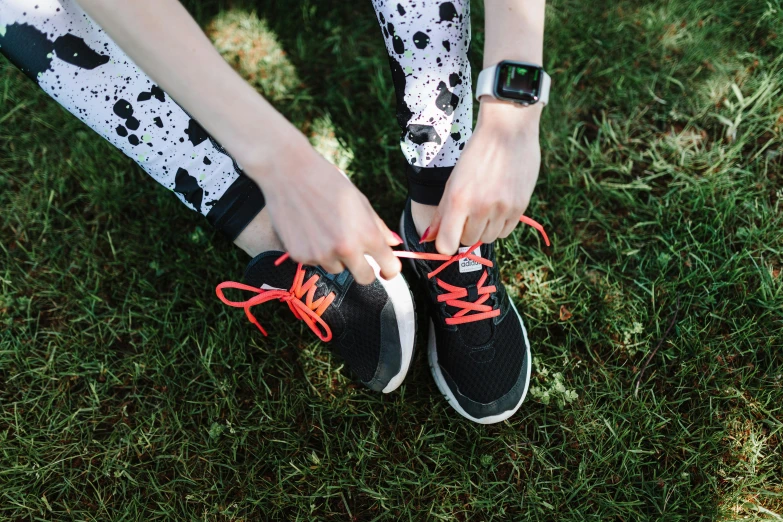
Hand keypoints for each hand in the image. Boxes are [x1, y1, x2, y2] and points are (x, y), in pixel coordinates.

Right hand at [248, 135, 400, 284]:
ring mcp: (321, 255)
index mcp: (367, 234)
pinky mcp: (300, 257)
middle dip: (365, 270)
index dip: (390, 270)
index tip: (386, 268)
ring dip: (336, 257)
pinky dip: (314, 251)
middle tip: (356, 255)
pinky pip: (314, 262)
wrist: (288, 172)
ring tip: (324, 229)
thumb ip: (378, 226)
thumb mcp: (360, 201)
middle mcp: (346, 249)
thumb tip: (394, 244)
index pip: (390, 268)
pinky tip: (307, 228)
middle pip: (365, 278)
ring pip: (337, 268)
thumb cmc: (328, 182)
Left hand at [427, 100, 541, 253]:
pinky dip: (499, 225)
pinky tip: (498, 205)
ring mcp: (502, 208)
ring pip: (487, 238)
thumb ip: (442, 212)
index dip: (445, 243)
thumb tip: (428, 238)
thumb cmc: (476, 154)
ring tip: (485, 205)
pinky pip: (505, 232)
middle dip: (465, 230)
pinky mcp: (520, 207)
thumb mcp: (453, 181)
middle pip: (467, 241)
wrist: (508, 131)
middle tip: (469, 210)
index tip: (448, 235)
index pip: (446, 244)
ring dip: (483, 228)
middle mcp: (480, 207)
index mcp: (459, 199)